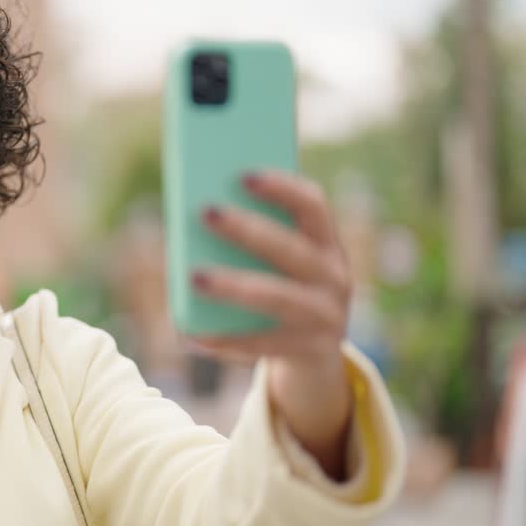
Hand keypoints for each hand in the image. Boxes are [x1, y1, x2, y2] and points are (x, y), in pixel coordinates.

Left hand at [187, 170, 353, 478]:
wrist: (313, 352)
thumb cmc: (281, 288)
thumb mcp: (280, 261)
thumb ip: (253, 238)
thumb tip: (193, 216)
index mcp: (327, 243)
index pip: (314, 205)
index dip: (282, 187)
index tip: (242, 173)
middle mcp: (335, 277)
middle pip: (291, 249)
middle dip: (247, 229)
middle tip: (204, 211)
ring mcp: (326, 317)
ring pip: (276, 298)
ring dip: (233, 285)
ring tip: (192, 275)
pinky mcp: (308, 351)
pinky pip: (260, 345)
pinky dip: (223, 340)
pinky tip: (190, 333)